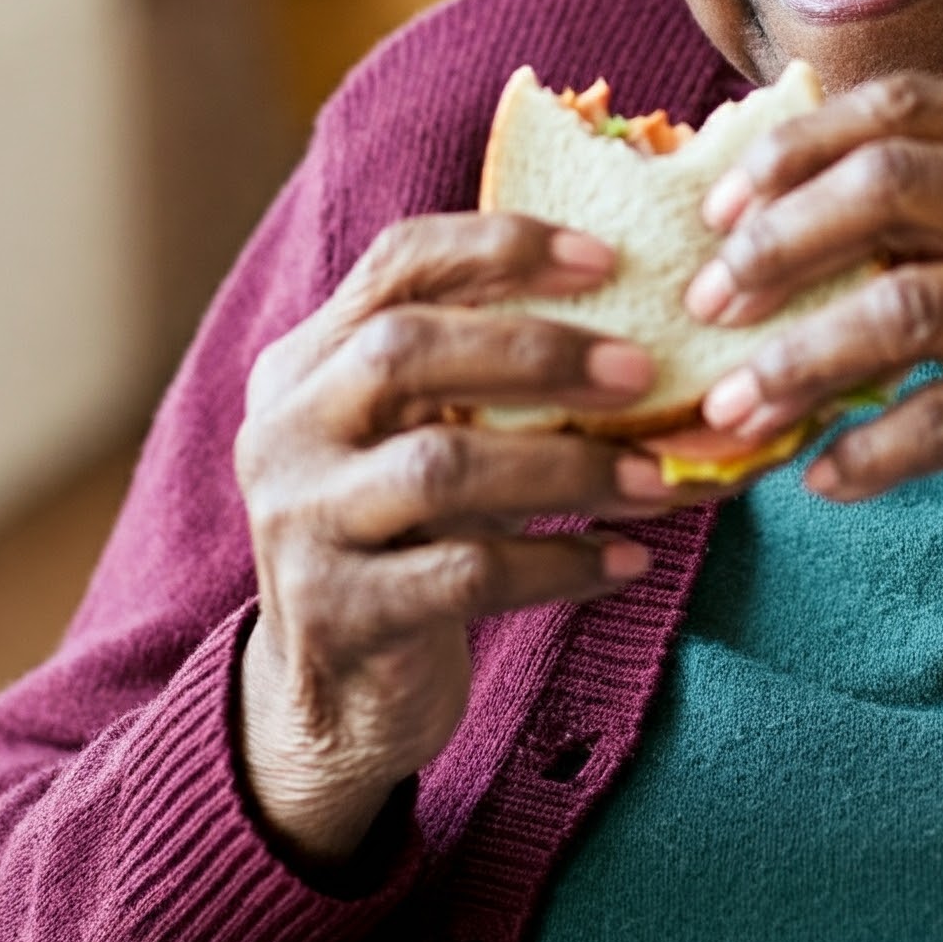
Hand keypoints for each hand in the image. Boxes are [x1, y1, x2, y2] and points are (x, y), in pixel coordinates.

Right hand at [234, 213, 686, 866]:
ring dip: (567, 468)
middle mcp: (286, 430)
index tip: (607, 256)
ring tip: (656, 478)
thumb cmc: (413, 535)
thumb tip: (653, 322)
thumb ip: (491, 374)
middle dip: (537, 352)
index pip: (396, 263)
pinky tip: (627, 560)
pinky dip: (561, 564)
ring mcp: (301, 523)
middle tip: (642, 372)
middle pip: (405, 351)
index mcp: (308, 360)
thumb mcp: (429, 436)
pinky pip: (465, 574)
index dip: (500, 246)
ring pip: (439, 466)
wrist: (334, 695)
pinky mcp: (338, 614)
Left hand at [685, 74, 942, 651]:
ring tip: (732, 405)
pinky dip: (867, 453)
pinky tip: (822, 477)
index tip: (718, 210)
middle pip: (890, 182)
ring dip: (796, 361)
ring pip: (904, 307)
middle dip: (776, 244)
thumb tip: (778, 222)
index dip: (793, 150)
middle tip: (708, 304)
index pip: (903, 104)